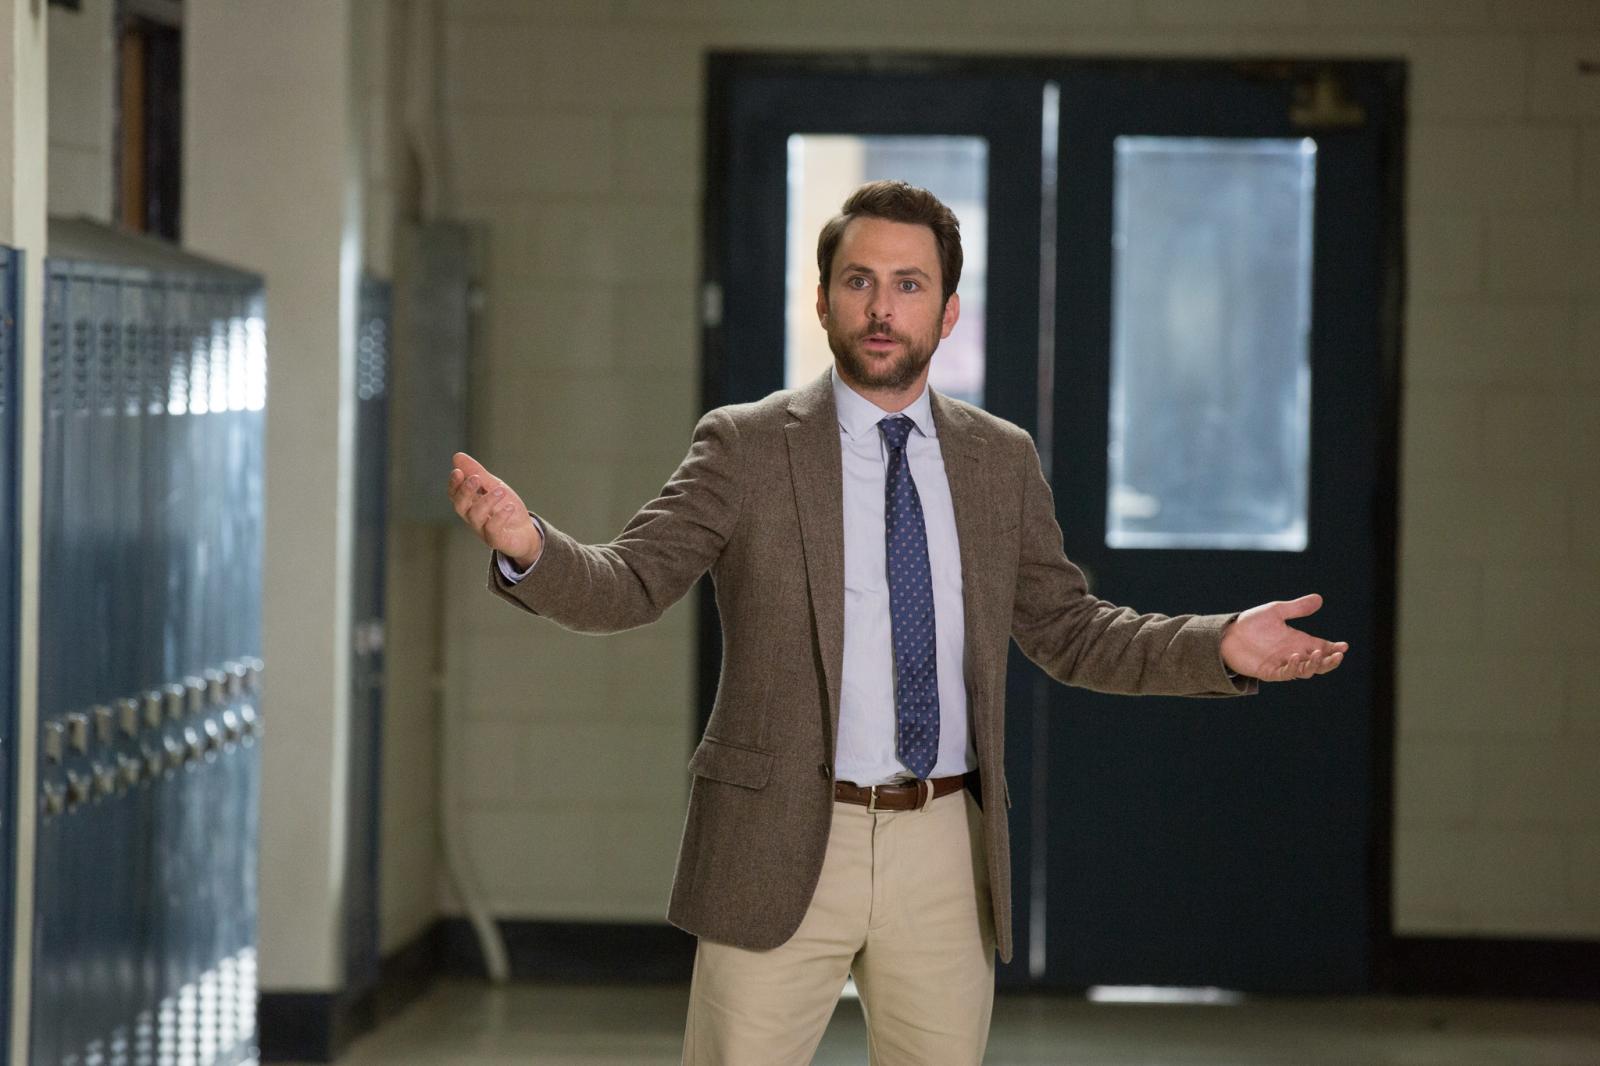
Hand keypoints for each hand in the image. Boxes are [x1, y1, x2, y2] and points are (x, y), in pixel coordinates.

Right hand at [447, 451, 542, 567]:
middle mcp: (472, 517)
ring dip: (487, 500)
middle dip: (465, 491)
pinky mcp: (496, 540)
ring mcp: (483, 530)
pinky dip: (500, 517)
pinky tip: (510, 507)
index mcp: (469, 503)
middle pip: (460, 506)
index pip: (454, 494)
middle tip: (476, 478)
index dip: (454, 484)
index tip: (458, 471)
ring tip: (501, 491)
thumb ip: (477, 473)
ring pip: (476, 516)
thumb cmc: (506, 508)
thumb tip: (457, 456)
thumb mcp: (494, 486)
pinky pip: (493, 530)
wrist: (526, 532)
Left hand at [1219, 593, 1347, 681]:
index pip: (1322, 647)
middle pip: (1318, 663)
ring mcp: (1282, 664)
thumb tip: (1319, 598)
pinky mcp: (1269, 671)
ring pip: (1305, 671)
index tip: (1344, 646)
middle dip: (1329, 661)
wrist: (1227, 634)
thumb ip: (1297, 608)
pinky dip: (1293, 667)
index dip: (1334, 648)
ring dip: (1313, 665)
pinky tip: (1295, 657)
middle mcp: (1293, 654)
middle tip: (1337, 656)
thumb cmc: (1252, 623)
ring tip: (1317, 654)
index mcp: (1298, 640)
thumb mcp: (1276, 611)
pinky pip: (1285, 673)